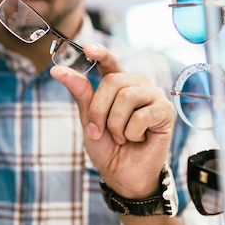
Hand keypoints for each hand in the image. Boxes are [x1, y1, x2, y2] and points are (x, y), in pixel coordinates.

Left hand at [50, 43, 175, 198]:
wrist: (122, 175)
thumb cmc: (108, 146)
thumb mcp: (88, 119)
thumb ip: (80, 93)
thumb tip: (58, 70)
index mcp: (119, 84)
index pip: (109, 63)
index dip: (101, 54)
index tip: (88, 49)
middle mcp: (138, 85)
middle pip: (113, 82)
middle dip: (100, 111)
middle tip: (101, 131)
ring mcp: (153, 96)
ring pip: (127, 97)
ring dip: (117, 124)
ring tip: (123, 137)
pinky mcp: (166, 111)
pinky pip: (141, 115)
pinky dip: (133, 133)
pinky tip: (139, 139)